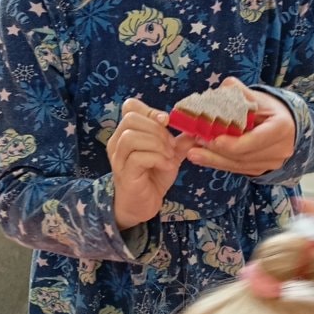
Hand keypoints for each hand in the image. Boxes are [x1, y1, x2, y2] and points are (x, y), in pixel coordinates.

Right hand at [108, 98, 192, 230]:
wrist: (142, 205)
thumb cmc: (152, 177)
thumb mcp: (169, 154)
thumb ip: (180, 141)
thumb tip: (196, 129)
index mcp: (126, 132)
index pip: (130, 107)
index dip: (150, 110)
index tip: (166, 121)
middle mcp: (117, 142)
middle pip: (131, 119)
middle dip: (157, 129)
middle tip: (171, 145)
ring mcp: (119, 158)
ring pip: (131, 137)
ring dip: (157, 144)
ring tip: (169, 156)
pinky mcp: (124, 173)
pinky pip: (138, 157)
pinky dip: (157, 159)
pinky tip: (167, 166)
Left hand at [185, 79, 296, 176]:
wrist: (286, 123)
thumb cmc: (270, 108)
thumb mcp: (258, 97)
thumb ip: (240, 93)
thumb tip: (222, 89)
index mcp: (281, 128)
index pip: (256, 140)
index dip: (234, 143)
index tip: (213, 140)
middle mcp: (280, 149)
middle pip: (244, 156)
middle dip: (217, 152)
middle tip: (194, 143)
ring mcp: (271, 163)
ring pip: (239, 166)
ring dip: (214, 160)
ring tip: (192, 153)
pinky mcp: (261, 169)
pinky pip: (238, 169)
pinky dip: (219, 164)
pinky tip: (203, 158)